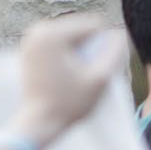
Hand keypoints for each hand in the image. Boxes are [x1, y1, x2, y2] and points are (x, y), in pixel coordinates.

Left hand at [8, 15, 126, 148]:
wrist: (38, 123)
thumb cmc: (69, 103)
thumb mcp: (100, 79)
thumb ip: (115, 53)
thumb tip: (120, 34)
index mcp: (54, 33)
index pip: (94, 26)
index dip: (102, 48)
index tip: (94, 70)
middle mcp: (39, 30)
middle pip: (81, 29)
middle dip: (89, 48)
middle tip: (84, 75)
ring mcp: (32, 39)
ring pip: (71, 36)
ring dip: (79, 52)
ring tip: (74, 76)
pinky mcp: (30, 49)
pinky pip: (59, 43)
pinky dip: (67, 55)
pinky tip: (65, 76)